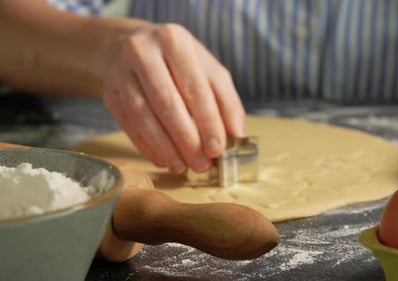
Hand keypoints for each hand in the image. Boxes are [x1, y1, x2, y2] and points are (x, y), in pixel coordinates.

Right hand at [102, 23, 244, 173]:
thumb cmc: (180, 63)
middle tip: (201, 164)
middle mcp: (142, 52)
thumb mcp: (209, 71)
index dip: (207, 121)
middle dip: (186, 139)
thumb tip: (236, 135)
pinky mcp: (109, 94)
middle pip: (166, 102)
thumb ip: (226, 101)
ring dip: (165, 148)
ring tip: (183, 167)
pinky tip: (164, 160)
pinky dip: (147, 147)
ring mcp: (121, 73)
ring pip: (143, 116)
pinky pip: (129, 125)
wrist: (137, 50)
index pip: (194, 87)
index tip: (217, 149)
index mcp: (174, 41)